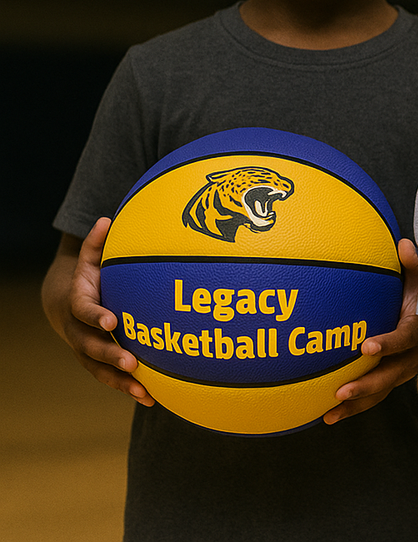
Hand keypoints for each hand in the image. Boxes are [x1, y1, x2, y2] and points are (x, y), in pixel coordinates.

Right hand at [54, 218, 153, 404]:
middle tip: (132, 362)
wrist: (64, 303)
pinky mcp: (96, 363)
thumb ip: (96, 243)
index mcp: (77, 303)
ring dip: (120, 382)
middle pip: (90, 347)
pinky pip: (110, 379)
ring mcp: (86, 349)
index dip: (96, 316)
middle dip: (110, 355)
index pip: (84, 311)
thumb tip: (105, 220)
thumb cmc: (88, 277)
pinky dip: (128, 389)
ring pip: (99, 369)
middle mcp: (78, 331)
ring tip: (144, 391)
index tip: (112, 321)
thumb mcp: (88, 259)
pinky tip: (152, 399)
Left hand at [326, 238, 417, 423]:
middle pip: (388, 375)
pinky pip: (373, 398)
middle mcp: (413, 358)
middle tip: (340, 390)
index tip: (366, 347)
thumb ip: (414, 267)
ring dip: (355, 404)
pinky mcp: (393, 382)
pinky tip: (326, 417)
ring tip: (329, 412)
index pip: (403, 339)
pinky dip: (352, 409)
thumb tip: (403, 243)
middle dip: (365, 384)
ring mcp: (403, 373)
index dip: (386, 344)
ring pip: (379, 392)